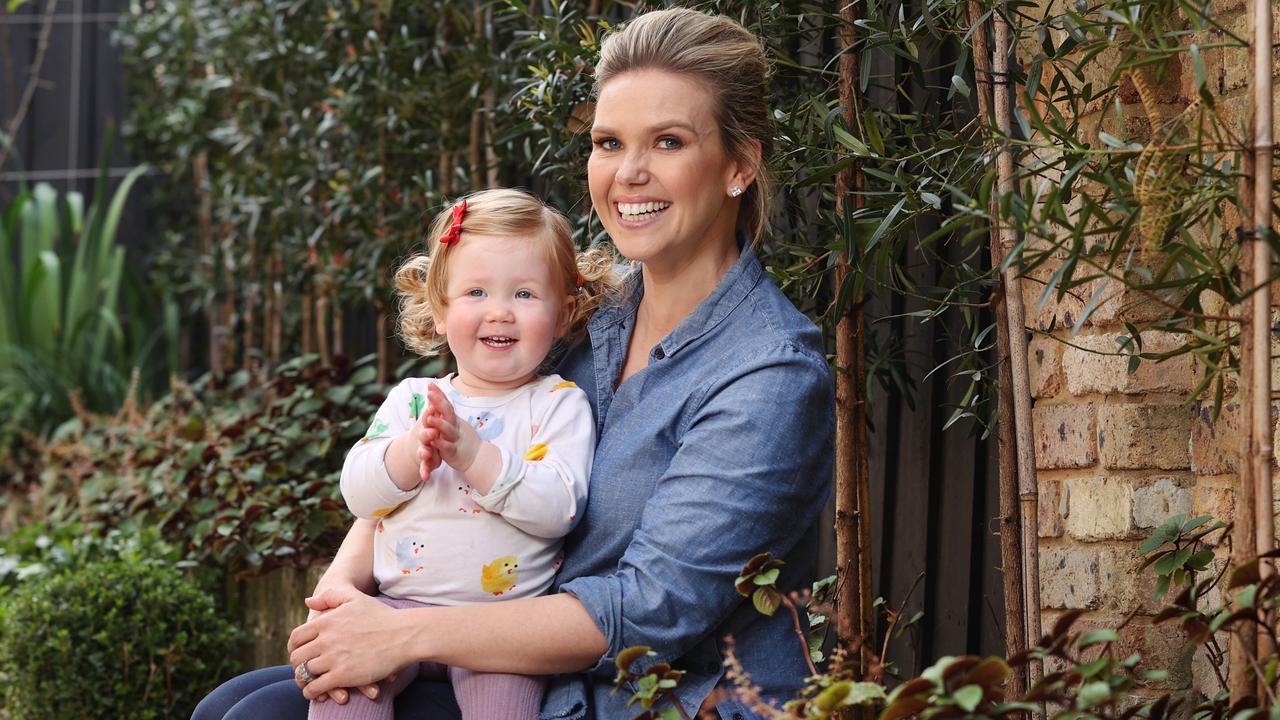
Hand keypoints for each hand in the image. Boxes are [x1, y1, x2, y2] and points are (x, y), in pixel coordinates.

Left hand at [295, 586, 383, 703]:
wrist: (405, 634)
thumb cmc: (383, 616)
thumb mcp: (355, 598)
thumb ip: (330, 596)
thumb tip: (308, 601)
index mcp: (326, 621)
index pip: (296, 637)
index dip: (294, 648)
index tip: (299, 653)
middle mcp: (326, 639)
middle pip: (297, 657)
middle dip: (298, 665)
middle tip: (303, 670)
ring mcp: (333, 657)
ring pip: (304, 673)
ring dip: (303, 680)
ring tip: (308, 684)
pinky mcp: (343, 675)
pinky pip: (316, 687)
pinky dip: (312, 692)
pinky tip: (316, 694)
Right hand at [409, 402, 442, 481]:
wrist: (418, 446)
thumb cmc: (428, 428)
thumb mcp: (431, 416)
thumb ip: (434, 403)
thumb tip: (433, 385)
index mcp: (427, 424)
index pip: (428, 418)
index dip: (431, 415)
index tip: (434, 410)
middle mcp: (423, 436)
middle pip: (424, 435)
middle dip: (427, 433)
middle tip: (432, 432)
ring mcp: (423, 449)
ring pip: (423, 451)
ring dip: (424, 452)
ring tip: (425, 454)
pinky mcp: (425, 462)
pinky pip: (425, 467)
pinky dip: (424, 472)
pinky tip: (425, 477)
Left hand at [424, 384, 480, 471]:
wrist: (476, 456)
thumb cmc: (461, 437)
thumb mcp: (453, 421)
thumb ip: (444, 408)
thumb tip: (435, 390)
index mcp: (453, 419)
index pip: (446, 404)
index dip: (439, 394)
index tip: (430, 384)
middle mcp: (454, 426)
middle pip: (448, 413)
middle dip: (439, 403)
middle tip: (430, 393)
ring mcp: (455, 439)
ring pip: (448, 430)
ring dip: (439, 424)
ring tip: (429, 417)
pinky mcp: (453, 452)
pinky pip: (447, 447)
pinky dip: (440, 443)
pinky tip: (433, 440)